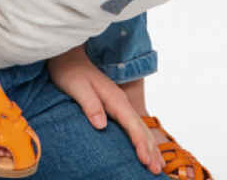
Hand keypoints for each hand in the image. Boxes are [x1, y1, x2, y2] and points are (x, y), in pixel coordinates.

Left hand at [47, 46, 163, 173]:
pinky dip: (141, 138)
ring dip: (149, 145)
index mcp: (114, 98)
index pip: (132, 124)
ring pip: (139, 127)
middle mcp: (120, 101)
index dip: (139, 143)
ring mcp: (118, 103)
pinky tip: (144, 147)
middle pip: (140, 127)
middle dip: (150, 149)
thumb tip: (102, 125)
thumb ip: (90, 105)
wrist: (68, 58)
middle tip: (157, 170)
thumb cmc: (69, 72)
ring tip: (158, 164)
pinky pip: (132, 125)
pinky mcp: (113, 106)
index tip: (144, 160)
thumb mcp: (77, 87)